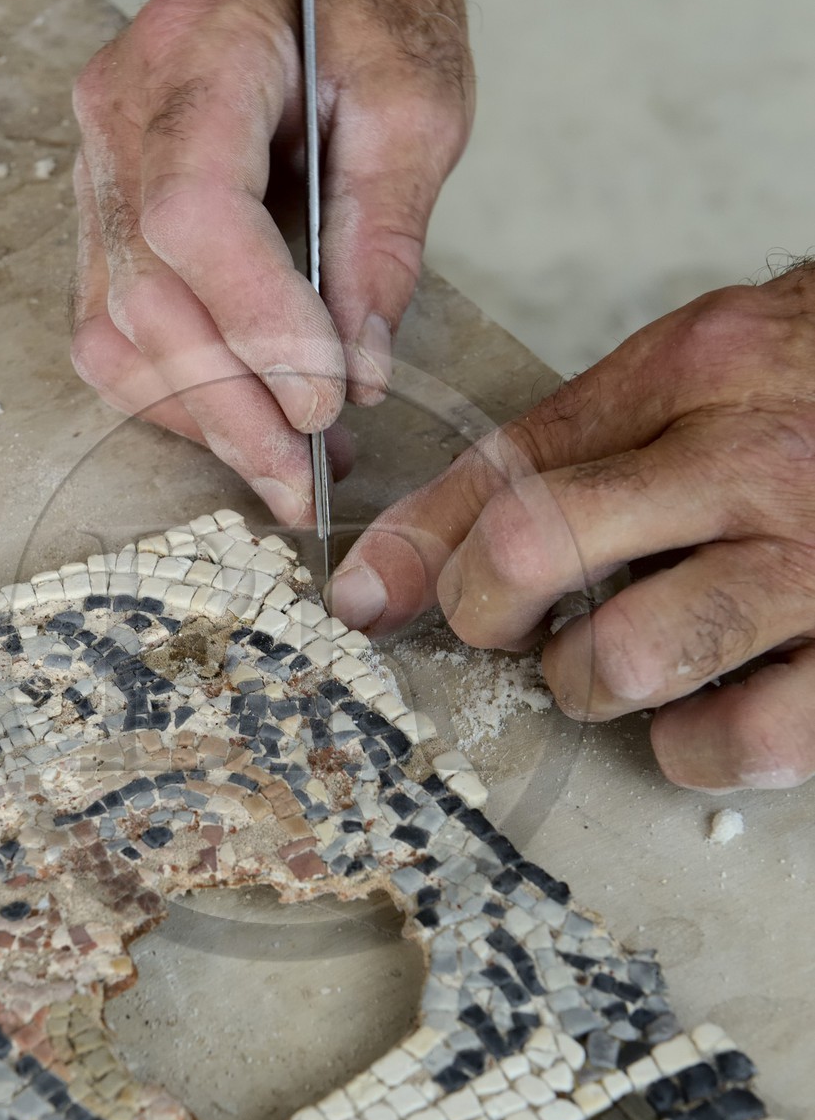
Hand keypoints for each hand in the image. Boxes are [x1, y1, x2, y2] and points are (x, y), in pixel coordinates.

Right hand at [70, 0, 472, 525]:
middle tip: (305, 482)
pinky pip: (113, 334)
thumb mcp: (415, 107)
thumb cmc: (364, 21)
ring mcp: (96, 170)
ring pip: (115, 333)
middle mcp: (121, 113)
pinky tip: (245, 423)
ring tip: (289, 468)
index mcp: (200, 53)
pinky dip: (177, 396)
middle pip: (148, 294)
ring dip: (202, 419)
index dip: (254, 323)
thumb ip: (384, 241)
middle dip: (233, 407)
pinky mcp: (102, 222)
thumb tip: (358, 373)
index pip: (193, 213)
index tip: (325, 400)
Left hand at [329, 264, 814, 790]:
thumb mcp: (698, 373)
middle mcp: (755, 457)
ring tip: (610, 665)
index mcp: (700, 368)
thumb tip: (408, 555)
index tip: (364, 599)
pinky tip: (700, 719)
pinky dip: (694, 751)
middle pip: (539, 545)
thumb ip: (566, 446)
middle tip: (507, 626)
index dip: (419, 545)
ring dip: (587, 682)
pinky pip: (743, 741)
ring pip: (629, 655)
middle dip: (485, 612)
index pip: (514, 462)